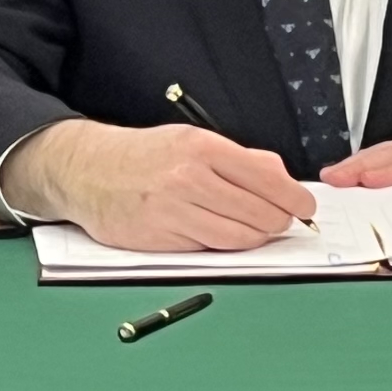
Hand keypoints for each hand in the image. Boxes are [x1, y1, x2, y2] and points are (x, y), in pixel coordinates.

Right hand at [9, 119, 317, 251]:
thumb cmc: (143, 156)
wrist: (87, 171)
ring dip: (256, 238)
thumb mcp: (192, 140)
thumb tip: (283, 181)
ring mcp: (174, 211)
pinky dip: (224, 247)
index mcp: (203, 147)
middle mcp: (189, 178)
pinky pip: (211, 250)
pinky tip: (220, 234)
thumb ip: (241, 159)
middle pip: (261, 213)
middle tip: (279, 221)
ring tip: (253, 229)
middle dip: (278, 222)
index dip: (295, 199)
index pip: (269, 180)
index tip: (304, 207)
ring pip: (241, 237)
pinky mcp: (161, 239)